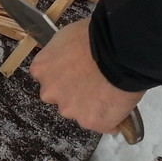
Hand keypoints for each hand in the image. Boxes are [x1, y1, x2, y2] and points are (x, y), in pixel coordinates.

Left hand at [29, 18, 143, 132]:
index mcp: (41, 70)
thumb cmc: (95, 37)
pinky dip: (111, 118)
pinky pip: (103, 124)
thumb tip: (69, 60)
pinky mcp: (92, 122)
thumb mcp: (66, 38)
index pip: (48, 79)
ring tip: (110, 91)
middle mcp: (50, 93)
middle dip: (74, 93)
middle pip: (61, 98)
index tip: (77, 73)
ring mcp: (70, 110)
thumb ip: (60, 55)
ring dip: (92, 106)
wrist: (118, 50)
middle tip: (94, 82)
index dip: (65, 76)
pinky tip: (120, 102)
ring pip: (80, 112)